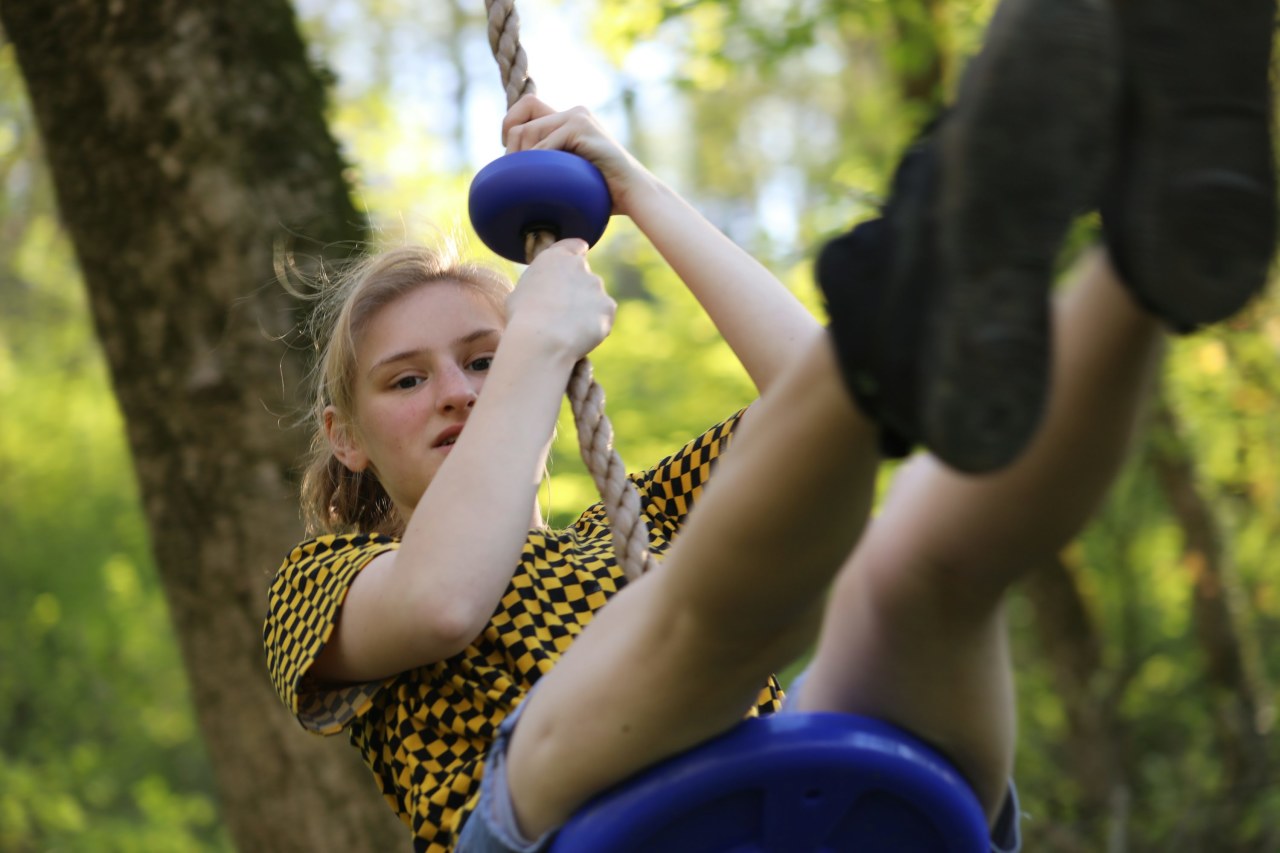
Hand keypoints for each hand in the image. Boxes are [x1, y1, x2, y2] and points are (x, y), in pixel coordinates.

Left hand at [502, 95, 653, 216]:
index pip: (527, 104)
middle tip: (513, 173)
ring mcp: (578, 117)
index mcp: (569, 119)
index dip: (510, 123)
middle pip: (523, 119)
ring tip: (529, 182)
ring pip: (530, 132)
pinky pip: (547, 145)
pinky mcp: (583, 127)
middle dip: (512, 147)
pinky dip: (540, 164)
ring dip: (523, 160)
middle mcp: (573, 112)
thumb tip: (512, 166)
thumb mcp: (569, 169)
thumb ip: (550, 159)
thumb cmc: (602, 190)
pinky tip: (544, 182)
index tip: (510, 152)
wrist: (632, 193)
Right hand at [505, 238, 615, 361]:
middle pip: (586, 277)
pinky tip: (579, 336)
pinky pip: (603, 317)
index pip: (576, 246)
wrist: (541, 339)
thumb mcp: (520, 291)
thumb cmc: (522, 317)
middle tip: (564, 313)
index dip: (576, 258)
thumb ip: (539, 285)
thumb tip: (543, 293)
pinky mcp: (608, 307)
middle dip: (579, 292)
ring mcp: (597, 286)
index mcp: (556, 257)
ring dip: (588, 310)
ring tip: (569, 329)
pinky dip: (596, 326)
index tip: (572, 272)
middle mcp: (580, 266)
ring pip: (596, 299)